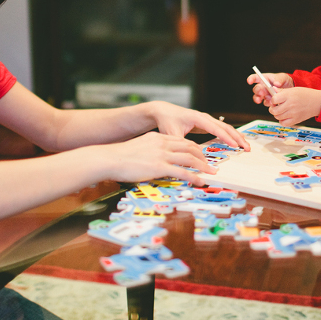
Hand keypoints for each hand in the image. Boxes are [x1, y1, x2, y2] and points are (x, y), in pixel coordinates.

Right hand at [101, 132, 215, 185]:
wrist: (110, 159)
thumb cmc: (120, 157)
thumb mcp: (138, 147)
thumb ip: (150, 150)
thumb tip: (155, 158)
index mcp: (157, 138)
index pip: (181, 141)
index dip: (194, 148)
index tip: (200, 155)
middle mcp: (162, 144)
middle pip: (190, 147)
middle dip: (202, 156)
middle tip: (209, 164)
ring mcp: (162, 155)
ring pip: (190, 158)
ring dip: (203, 166)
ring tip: (210, 173)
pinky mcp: (159, 167)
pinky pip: (182, 172)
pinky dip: (194, 177)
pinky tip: (200, 181)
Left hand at [146, 101, 250, 150]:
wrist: (163, 111)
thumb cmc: (167, 120)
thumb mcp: (172, 134)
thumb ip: (182, 145)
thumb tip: (189, 157)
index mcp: (198, 117)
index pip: (216, 128)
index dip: (226, 137)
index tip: (235, 145)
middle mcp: (204, 117)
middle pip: (225, 127)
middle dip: (237, 137)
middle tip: (247, 148)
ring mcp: (206, 120)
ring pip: (225, 128)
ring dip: (236, 136)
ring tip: (245, 146)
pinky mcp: (205, 124)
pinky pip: (220, 130)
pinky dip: (229, 136)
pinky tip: (236, 142)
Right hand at [246, 72, 292, 105]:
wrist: (290, 90)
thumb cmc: (285, 81)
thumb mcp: (283, 77)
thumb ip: (280, 79)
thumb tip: (276, 83)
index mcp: (264, 79)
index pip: (255, 78)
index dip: (251, 79)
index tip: (249, 81)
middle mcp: (263, 87)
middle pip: (256, 89)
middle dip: (258, 91)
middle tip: (262, 93)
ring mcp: (265, 95)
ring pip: (258, 97)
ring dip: (261, 99)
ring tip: (267, 99)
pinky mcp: (268, 101)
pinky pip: (265, 103)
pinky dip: (268, 104)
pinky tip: (273, 103)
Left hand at [268, 87, 320, 126]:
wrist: (317, 102)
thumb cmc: (305, 94)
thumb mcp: (293, 89)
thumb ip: (282, 91)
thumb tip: (272, 89)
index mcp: (289, 96)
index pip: (274, 99)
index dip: (273, 100)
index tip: (275, 100)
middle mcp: (290, 105)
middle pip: (274, 110)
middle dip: (272, 109)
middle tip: (275, 106)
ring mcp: (293, 113)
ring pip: (278, 117)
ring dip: (277, 114)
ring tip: (281, 111)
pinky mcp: (296, 120)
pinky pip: (284, 123)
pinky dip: (282, 121)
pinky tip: (284, 116)